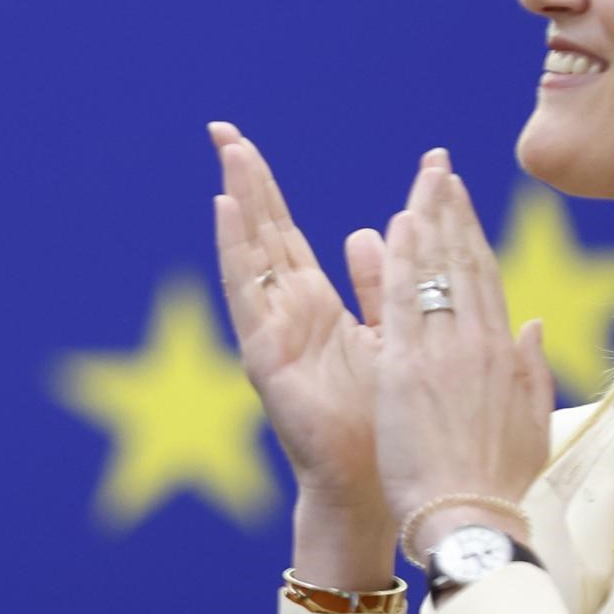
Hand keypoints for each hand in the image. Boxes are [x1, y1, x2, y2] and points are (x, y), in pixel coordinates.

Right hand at [211, 123, 385, 510]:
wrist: (388, 483)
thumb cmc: (389, 422)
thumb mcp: (390, 335)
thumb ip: (378, 285)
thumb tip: (369, 229)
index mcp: (315, 307)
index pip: (284, 233)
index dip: (268, 189)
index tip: (252, 142)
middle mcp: (286, 314)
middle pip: (259, 233)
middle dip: (244, 181)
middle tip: (222, 130)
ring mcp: (272, 333)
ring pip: (251, 252)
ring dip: (239, 200)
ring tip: (227, 151)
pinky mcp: (266, 357)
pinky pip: (247, 294)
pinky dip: (235, 250)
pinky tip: (226, 210)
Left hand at [374, 151, 555, 558]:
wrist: (473, 522)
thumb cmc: (496, 483)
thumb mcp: (526, 422)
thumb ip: (528, 369)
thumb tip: (532, 324)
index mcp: (504, 356)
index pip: (486, 279)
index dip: (471, 234)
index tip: (459, 198)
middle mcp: (480, 345)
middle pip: (465, 264)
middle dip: (452, 211)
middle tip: (440, 167)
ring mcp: (446, 354)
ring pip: (439, 274)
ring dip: (430, 221)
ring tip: (422, 179)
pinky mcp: (410, 370)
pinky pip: (406, 302)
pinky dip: (405, 260)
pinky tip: (400, 223)